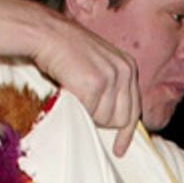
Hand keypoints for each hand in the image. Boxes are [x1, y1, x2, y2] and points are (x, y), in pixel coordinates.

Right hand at [33, 13, 141, 155]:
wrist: (48, 34)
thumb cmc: (67, 51)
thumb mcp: (100, 65)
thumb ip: (112, 87)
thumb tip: (114, 118)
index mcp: (129, 67)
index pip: (135, 109)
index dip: (127, 132)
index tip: (119, 148)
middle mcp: (125, 71)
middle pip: (121, 119)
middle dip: (103, 121)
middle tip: (85, 108)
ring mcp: (111, 78)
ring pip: (104, 119)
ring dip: (88, 113)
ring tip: (76, 92)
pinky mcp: (95, 84)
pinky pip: (89, 113)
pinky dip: (77, 108)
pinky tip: (70, 91)